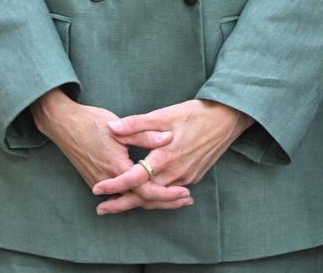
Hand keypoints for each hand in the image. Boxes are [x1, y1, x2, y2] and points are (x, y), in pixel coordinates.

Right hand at [31, 89, 192, 212]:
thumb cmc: (91, 122)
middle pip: (141, 200)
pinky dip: (136, 197)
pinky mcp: (95, 181)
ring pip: (131, 200)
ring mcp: (100, 183)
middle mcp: (109, 180)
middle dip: (165, 202)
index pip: (146, 190)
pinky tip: (148, 194)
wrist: (63, 125)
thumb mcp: (119, 126)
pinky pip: (120, 195)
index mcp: (117, 167)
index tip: (185, 192)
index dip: (167, 193)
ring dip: (152, 201)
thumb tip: (168, 139)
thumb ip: (144, 135)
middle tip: (186, 200)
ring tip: (173, 199)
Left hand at [93, 99, 252, 214]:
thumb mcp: (163, 115)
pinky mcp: (193, 177)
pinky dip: (156, 196)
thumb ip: (136, 125)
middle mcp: (175, 174)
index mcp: (164, 158)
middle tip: (101, 209)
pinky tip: (147, 194)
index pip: (134, 178)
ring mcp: (186, 178)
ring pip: (158, 197)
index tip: (97, 189)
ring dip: (139, 202)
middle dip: (121, 204)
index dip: (114, 185)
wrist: (225, 119)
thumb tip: (112, 129)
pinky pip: (170, 192)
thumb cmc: (193, 114)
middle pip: (144, 196)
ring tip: (119, 204)